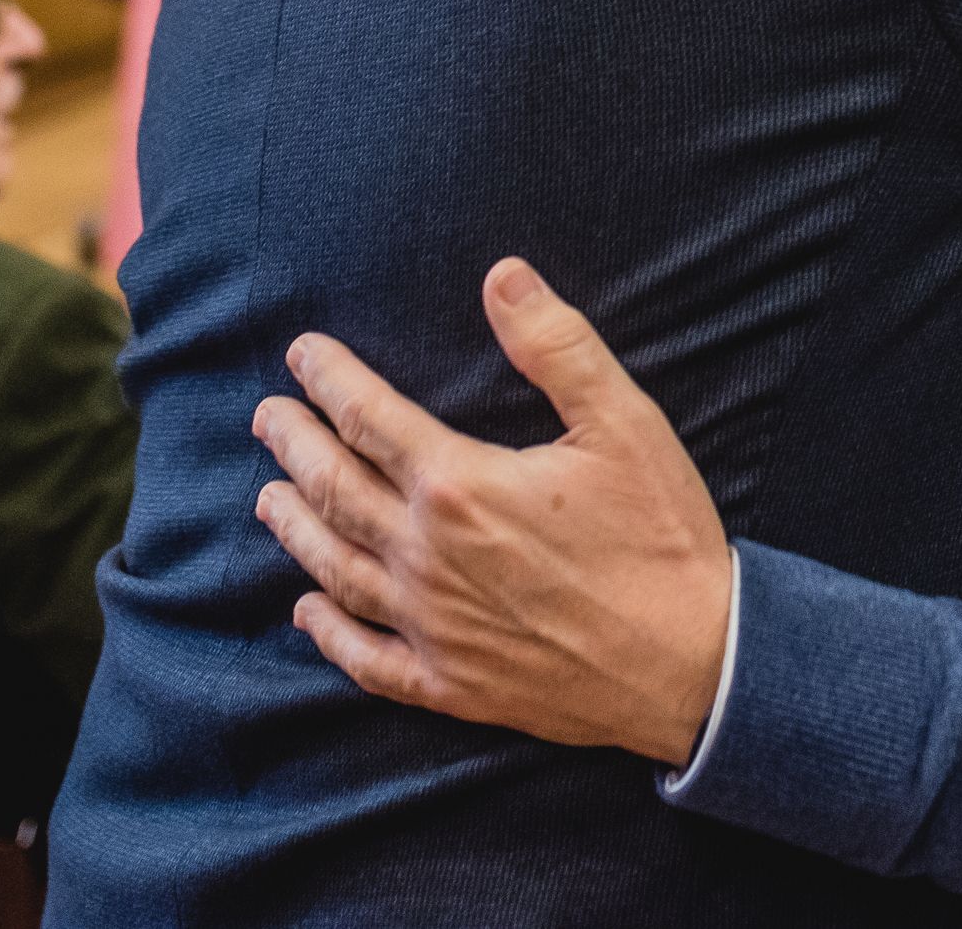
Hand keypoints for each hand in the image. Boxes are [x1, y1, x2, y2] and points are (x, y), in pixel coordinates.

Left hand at [250, 259, 732, 766]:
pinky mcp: (451, 685)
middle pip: (336, 490)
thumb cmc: (661, 538)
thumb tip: (502, 276)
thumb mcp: (624, 423)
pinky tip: (307, 612)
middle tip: (265, 417)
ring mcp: (433, 627)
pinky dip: (329, 634)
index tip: (303, 354)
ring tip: (269, 498)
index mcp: (462, 485)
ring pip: (337, 570)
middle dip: (295, 446)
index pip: (369, 418)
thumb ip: (556, 345)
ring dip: (296, 529)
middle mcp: (429, 557)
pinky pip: (368, 660)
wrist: (695, 664)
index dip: (330, 380)